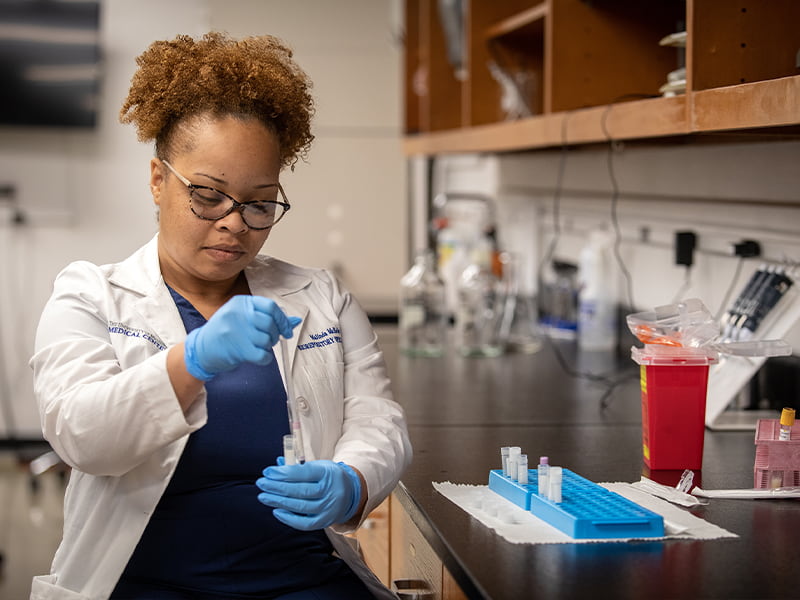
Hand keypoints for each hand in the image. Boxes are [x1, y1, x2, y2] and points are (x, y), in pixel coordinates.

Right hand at [184, 295, 300, 380]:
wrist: (201, 349)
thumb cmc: (225, 332)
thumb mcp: (243, 318)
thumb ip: (268, 317)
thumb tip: (295, 321)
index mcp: (241, 302)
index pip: (270, 306)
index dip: (282, 320)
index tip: (287, 330)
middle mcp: (238, 313)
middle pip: (270, 323)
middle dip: (275, 335)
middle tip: (269, 341)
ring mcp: (237, 330)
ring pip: (267, 339)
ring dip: (267, 347)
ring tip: (257, 347)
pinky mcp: (237, 348)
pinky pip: (263, 355)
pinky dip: (265, 358)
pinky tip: (257, 357)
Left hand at [255, 460, 361, 530]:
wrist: (350, 493)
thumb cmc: (328, 477)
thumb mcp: (317, 466)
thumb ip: (297, 466)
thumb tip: (276, 464)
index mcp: (329, 473)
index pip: (304, 473)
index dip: (283, 472)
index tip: (267, 471)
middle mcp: (331, 491)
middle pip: (300, 490)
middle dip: (277, 487)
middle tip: (261, 483)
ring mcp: (329, 508)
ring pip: (300, 506)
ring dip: (278, 501)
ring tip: (263, 496)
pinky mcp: (325, 521)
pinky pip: (304, 523)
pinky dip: (288, 518)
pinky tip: (276, 510)